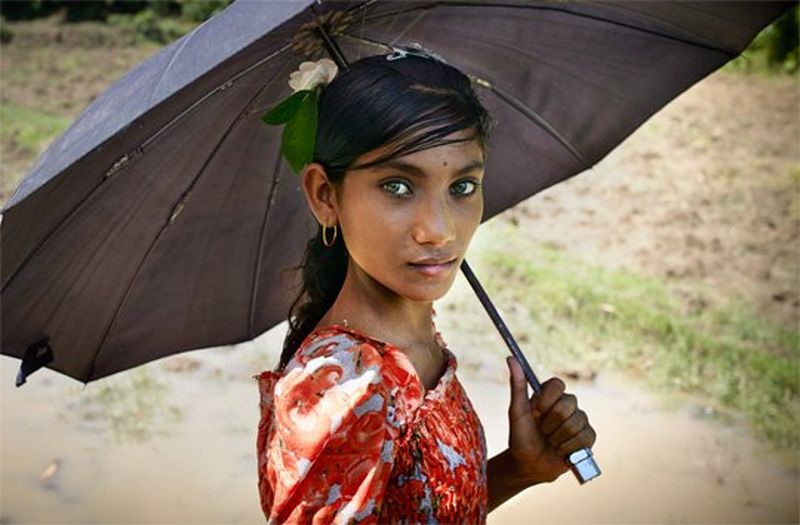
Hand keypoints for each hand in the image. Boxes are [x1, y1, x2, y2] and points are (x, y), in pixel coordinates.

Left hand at [505, 356, 595, 484]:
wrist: (529, 465)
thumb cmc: (521, 436)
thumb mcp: (516, 411)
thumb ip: (517, 384)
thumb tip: (511, 358)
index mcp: (550, 395)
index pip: (557, 384)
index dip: (546, 400)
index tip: (535, 412)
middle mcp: (567, 404)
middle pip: (566, 406)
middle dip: (549, 423)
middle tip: (542, 431)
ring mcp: (580, 420)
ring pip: (574, 424)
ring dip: (557, 438)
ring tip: (550, 442)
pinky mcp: (588, 437)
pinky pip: (584, 437)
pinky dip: (568, 448)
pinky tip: (561, 450)